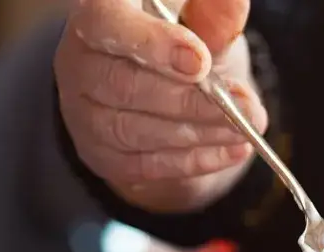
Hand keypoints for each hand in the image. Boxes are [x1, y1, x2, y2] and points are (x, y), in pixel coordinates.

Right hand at [55, 0, 264, 213]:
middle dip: (192, 101)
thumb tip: (235, 0)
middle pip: (125, 86)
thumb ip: (213, 13)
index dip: (152, 44)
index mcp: (98, 14)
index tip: (201, 62)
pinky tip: (234, 151)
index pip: (106, 24)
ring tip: (245, 130)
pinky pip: (145, 164)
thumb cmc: (180, 41)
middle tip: (243, 107)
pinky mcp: (100, 153)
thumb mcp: (199, 19)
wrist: (169, 88)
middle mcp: (78, 62)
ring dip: (199, 133)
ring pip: (136, 129)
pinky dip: (194, 160)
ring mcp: (82, 111)